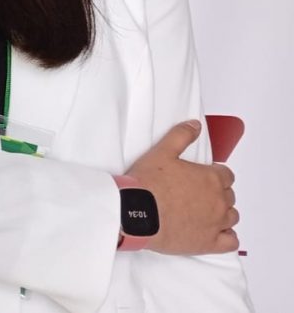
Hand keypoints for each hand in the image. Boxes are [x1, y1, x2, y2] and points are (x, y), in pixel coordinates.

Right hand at [126, 119, 238, 254]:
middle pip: (229, 196)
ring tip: (204, 211)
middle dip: (217, 193)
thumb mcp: (162, 151)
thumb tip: (195, 125)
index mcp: (211, 178)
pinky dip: (227, 237)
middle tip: (198, 193)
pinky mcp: (209, 243)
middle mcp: (218, 201)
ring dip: (222, 213)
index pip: (226, 175)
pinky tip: (215, 232)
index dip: (215, 174)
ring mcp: (216, 223)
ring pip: (232, 217)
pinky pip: (231, 242)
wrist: (136, 212)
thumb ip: (181, 136)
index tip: (202, 177)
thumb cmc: (148, 184)